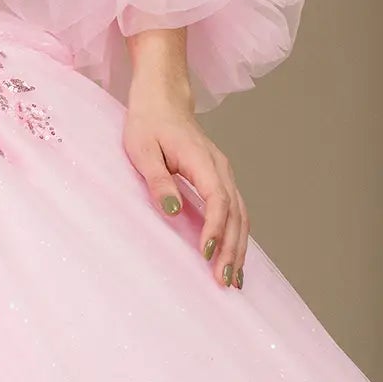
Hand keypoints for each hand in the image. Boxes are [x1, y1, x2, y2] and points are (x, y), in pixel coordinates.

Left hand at [123, 93, 248, 291]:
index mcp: (202, 160)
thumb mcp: (142, 149)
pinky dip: (237, 237)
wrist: (162, 100)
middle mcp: (220, 168)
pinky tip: (233, 258)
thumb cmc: (148, 123)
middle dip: (231, 249)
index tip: (205, 253)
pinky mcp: (220, 180)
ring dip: (238, 248)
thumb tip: (171, 210)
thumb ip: (158, 179)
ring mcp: (223, 174)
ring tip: (233, 280)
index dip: (214, 228)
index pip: (218, 199)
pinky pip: (235, 212)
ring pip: (240, 216)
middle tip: (223, 281)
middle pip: (235, 214)